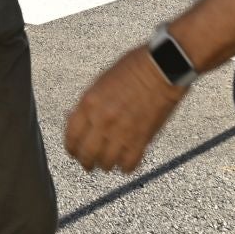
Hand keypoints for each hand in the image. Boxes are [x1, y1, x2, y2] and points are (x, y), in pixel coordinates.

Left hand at [64, 46, 185, 172]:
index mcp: (89, 103)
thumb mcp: (102, 80)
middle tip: (89, 163)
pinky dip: (126, 166)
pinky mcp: (141, 140)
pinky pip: (128, 165)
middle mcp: (102, 120)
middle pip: (86, 155)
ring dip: (106, 164)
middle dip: (85, 162)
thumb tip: (78, 118)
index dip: (71, 148)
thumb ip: (89, 102)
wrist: (163, 67)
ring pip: (106, 164)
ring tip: (109, 161)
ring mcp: (122, 132)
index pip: (71, 136)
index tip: (74, 151)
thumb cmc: (135, 67)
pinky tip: (126, 160)